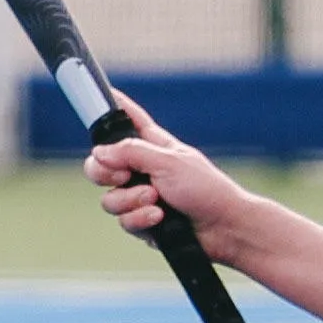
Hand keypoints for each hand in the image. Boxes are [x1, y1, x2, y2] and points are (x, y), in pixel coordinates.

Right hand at [85, 122, 247, 254]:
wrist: (223, 228)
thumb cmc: (206, 188)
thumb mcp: (168, 162)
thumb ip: (130, 153)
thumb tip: (99, 152)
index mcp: (152, 145)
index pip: (128, 120)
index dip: (114, 108)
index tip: (102, 95)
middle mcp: (142, 169)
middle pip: (100, 166)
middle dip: (105, 173)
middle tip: (124, 176)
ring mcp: (140, 196)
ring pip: (110, 199)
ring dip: (130, 201)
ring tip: (154, 200)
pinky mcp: (143, 220)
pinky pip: (124, 220)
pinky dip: (140, 219)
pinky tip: (158, 217)